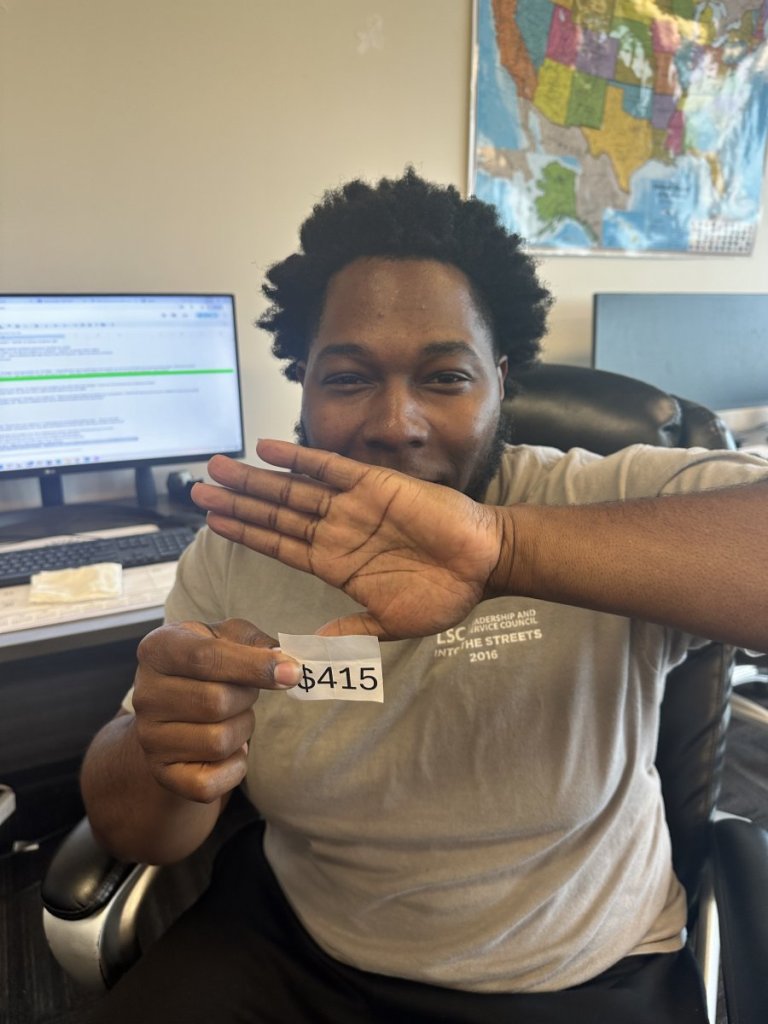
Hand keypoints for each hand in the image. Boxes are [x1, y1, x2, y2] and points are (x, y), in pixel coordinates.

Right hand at [132, 618, 299, 802]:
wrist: (175, 709)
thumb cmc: (209, 666)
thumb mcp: (228, 638)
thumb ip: (258, 643)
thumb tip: (288, 664)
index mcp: (159, 649)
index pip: (207, 657)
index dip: (254, 666)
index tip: (292, 673)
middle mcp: (145, 693)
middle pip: (217, 702)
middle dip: (247, 699)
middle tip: (243, 694)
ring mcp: (149, 736)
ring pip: (219, 742)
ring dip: (242, 730)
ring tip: (231, 718)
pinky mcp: (162, 773)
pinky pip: (210, 783)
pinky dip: (234, 767)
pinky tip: (228, 749)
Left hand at [192, 441, 506, 639]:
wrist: (484, 563)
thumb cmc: (443, 595)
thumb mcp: (389, 624)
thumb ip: (348, 631)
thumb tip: (309, 650)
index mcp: (334, 564)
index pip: (278, 544)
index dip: (245, 532)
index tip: (212, 521)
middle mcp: (336, 531)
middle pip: (275, 513)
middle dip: (236, 501)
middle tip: (196, 488)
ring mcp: (352, 506)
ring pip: (292, 489)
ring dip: (255, 478)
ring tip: (218, 467)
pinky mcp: (373, 484)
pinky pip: (328, 467)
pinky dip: (298, 458)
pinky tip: (267, 448)